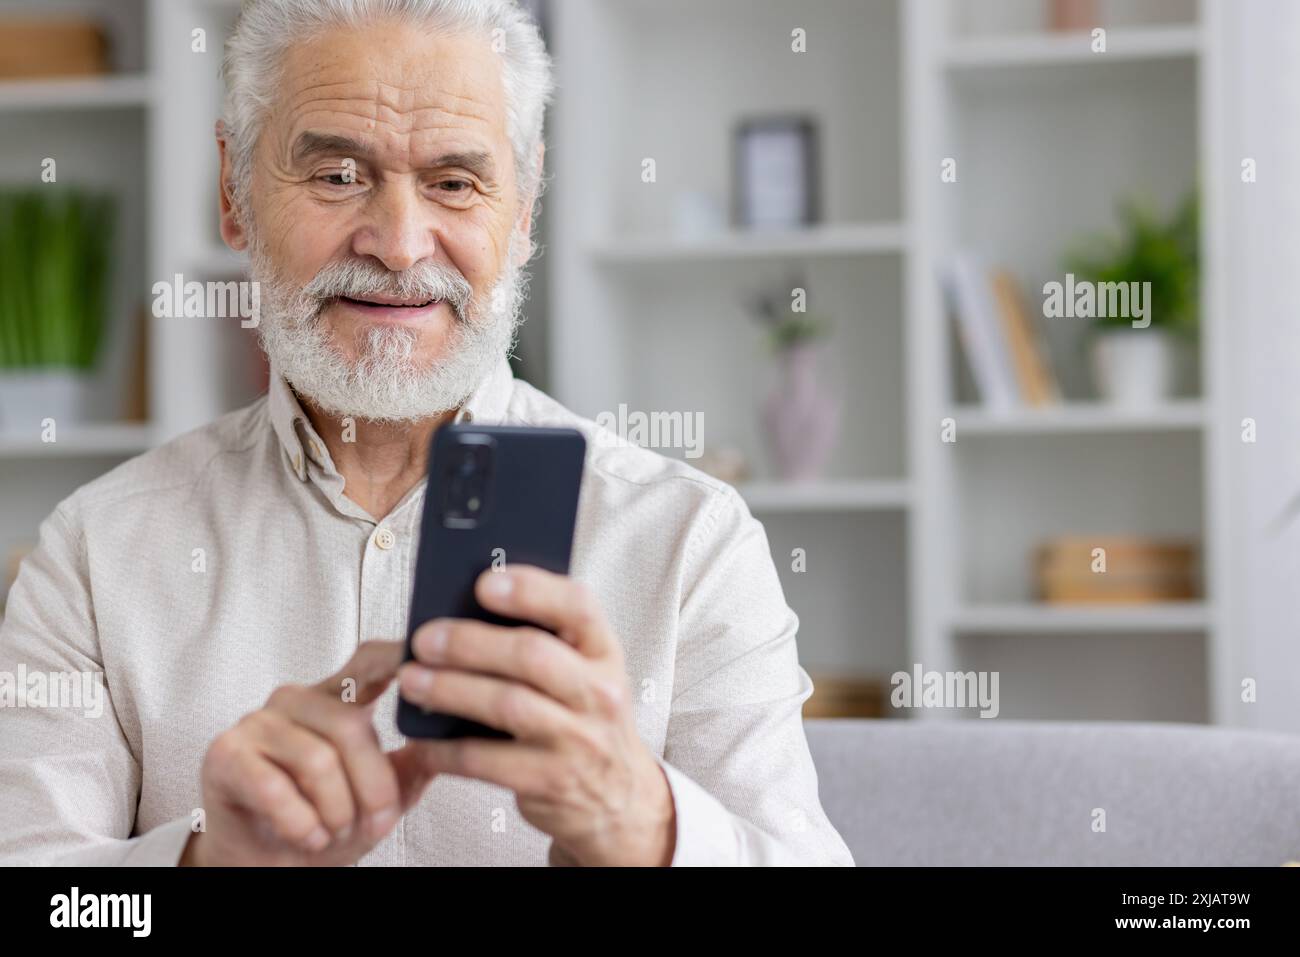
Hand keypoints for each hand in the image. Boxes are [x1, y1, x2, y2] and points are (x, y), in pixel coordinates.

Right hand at [183, 640, 441, 865]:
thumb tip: (448, 737)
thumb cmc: (322, 820)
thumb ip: (413, 764)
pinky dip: (300, 823)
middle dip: (374, 789)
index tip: (421, 662)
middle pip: (352, 727)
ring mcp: (259, 722)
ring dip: (336, 812)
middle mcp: (298, 700)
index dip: (395, 657)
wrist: (265, 862)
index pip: (369, 661)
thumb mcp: (380, 797)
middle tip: (375, 824)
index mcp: (338, 700)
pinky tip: (306, 835)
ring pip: (318, 760)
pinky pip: (274, 787)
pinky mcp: (226, 754)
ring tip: (333, 832)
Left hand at [399, 567, 676, 866]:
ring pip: (507, 704)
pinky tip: (423, 740)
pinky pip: (487, 760)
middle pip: (532, 655)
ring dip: (450, 689)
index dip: (531, 589)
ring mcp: (578, 740)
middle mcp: (600, 693)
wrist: (617, 796)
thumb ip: (544, 640)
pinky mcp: (551, 781)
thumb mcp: (584, 672)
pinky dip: (446, 749)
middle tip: (424, 639)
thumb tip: (466, 610)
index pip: (578, 606)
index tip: (484, 583)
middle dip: (470, 643)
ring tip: (411, 680)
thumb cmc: (584, 718)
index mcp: (604, 652)